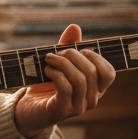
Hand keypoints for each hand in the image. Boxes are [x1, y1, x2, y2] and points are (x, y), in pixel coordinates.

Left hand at [14, 24, 114, 138]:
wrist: (29, 109)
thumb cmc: (47, 86)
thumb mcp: (60, 64)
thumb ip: (69, 47)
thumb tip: (75, 27)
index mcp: (95, 89)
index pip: (109, 73)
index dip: (96, 57)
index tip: (79, 50)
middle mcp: (91, 100)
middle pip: (92, 72)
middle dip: (73, 55)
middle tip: (58, 52)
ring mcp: (78, 108)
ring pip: (80, 79)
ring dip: (63, 63)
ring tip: (50, 58)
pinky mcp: (62, 111)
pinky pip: (66, 88)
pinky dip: (56, 74)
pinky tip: (47, 70)